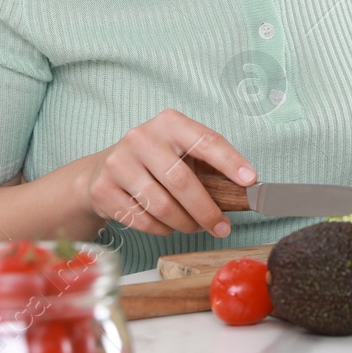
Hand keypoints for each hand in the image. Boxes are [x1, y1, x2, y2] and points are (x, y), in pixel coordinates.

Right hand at [83, 110, 257, 238]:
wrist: (102, 170)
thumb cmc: (154, 161)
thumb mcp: (181, 152)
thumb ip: (209, 165)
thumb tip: (246, 187)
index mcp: (169, 123)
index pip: (206, 140)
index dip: (230, 161)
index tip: (249, 180)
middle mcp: (141, 138)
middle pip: (182, 181)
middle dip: (206, 210)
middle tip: (221, 227)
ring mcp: (118, 164)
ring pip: (161, 206)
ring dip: (184, 223)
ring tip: (194, 226)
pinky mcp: (103, 190)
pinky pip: (142, 220)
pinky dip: (161, 229)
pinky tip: (167, 225)